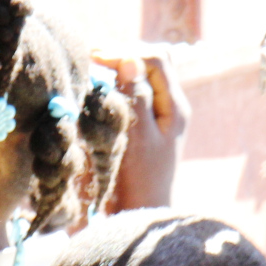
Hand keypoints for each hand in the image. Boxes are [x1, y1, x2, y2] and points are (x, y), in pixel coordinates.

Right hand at [95, 46, 189, 210]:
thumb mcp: (138, 138)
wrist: (141, 213)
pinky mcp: (144, 124)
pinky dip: (116, 85)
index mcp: (175, 107)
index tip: (94, 58)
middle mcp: (170, 106)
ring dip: (119, 68)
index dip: (125, 52)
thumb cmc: (140, 181)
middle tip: (90, 58)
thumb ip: (136, 98)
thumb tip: (130, 59)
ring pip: (143, 74)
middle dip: (122, 55)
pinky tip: (98, 89)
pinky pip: (134, 92)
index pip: (156, 59)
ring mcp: (159, 114)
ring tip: (92, 70)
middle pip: (152, 61)